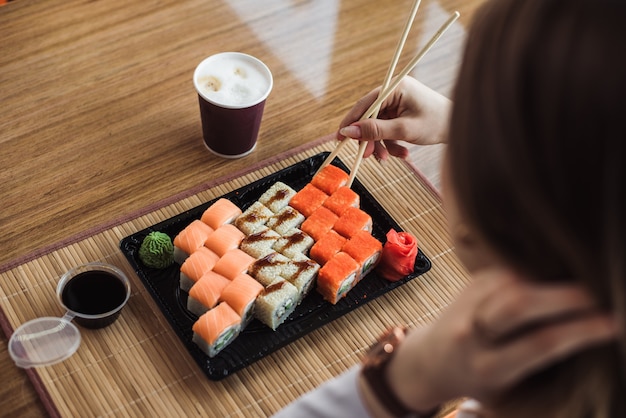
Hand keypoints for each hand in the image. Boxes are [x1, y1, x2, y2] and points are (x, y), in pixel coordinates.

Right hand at [337, 76, 450, 160]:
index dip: (351, 122)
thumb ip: (375, 130)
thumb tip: (348, 131)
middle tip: (368, 156)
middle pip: (370, 117)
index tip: (340, 138)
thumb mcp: (404, 130)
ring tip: (391, 158)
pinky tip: (403, 153)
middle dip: (370, 139)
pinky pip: (388, 129)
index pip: (365, 104)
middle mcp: (395, 92)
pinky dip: (392, 143)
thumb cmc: (437, 124)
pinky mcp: (402, 114)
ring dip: (382, 144)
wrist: (461, 129)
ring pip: (378, 126)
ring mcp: (399, 103)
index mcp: (395, 87)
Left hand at [386, 269, 616, 411]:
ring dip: (552, 284)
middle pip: (520, 304)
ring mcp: (466, 304)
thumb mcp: (510, 388)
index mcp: (487, 368)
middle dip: (567, 297)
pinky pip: (508, 273)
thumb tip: (590, 339)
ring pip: (514, 283)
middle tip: (602, 296)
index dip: (580, 330)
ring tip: (584, 289)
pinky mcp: (469, 284)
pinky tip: (554, 281)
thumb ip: (541, 368)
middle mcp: (472, 334)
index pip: (540, 344)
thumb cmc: (482, 382)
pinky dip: (536, 276)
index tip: (613, 323)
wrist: (430, 361)